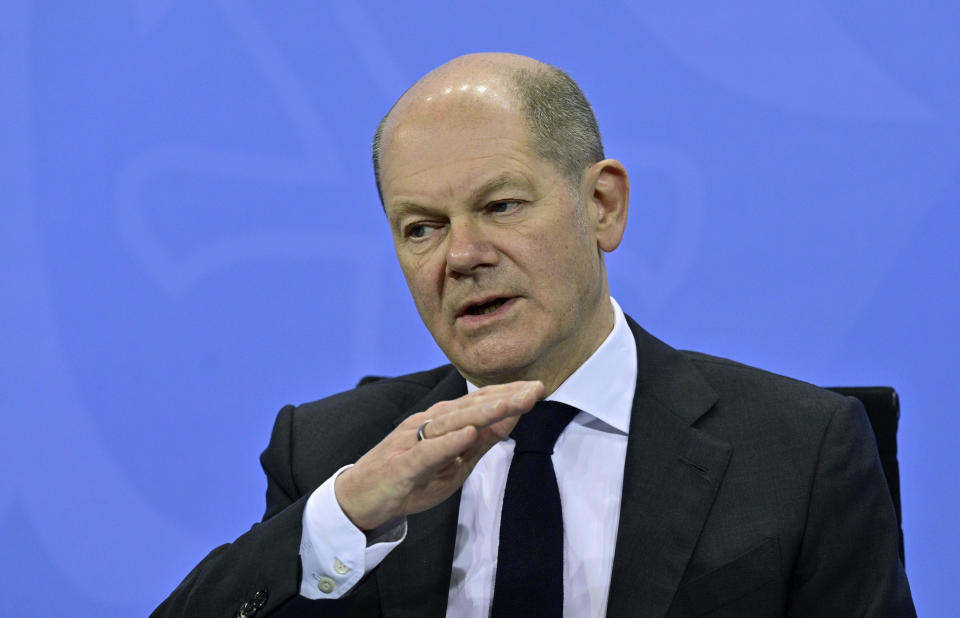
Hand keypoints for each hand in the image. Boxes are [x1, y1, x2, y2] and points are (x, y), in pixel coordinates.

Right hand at [334, 380, 543, 530]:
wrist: (359, 498)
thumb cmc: (409, 479)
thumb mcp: (454, 464)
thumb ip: (480, 442)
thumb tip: (512, 420)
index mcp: (441, 421)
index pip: (478, 403)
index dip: (507, 394)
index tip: (537, 386)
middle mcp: (427, 423)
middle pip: (470, 407)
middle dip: (505, 398)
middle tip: (536, 388)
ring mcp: (412, 442)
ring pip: (452, 423)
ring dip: (484, 412)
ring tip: (513, 403)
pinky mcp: (401, 466)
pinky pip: (426, 452)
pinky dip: (448, 443)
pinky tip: (468, 434)